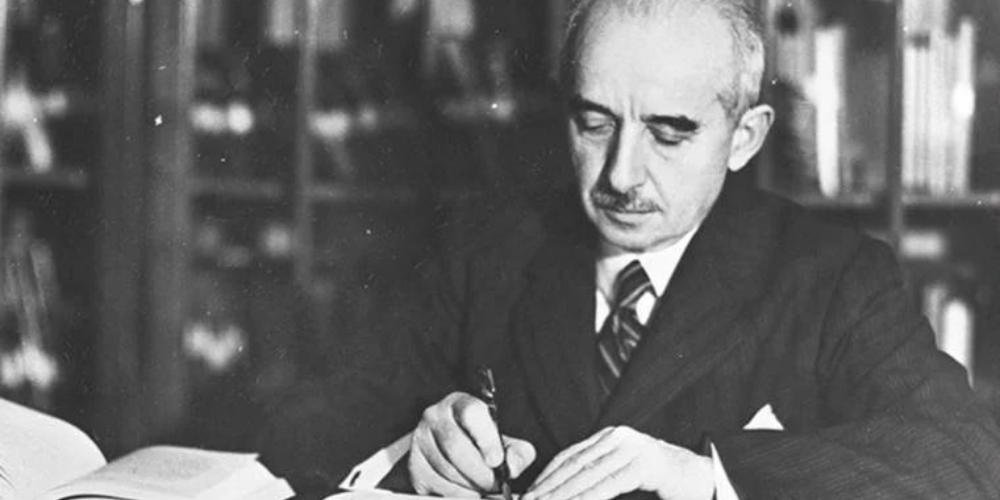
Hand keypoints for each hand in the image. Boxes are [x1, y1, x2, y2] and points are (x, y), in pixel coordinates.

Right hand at [409, 391, 536, 497]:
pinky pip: (435, 485)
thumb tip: (512, 467)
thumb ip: (517, 452)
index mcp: (460, 403)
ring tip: (482, 488)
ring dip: (469, 487)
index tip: (496, 460)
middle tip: (494, 484)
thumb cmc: (481, 443)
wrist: (451, 448)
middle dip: (480, 472)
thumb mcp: (504, 441)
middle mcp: (435, 416)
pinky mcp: (414, 465)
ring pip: (445, 470)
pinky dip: (455, 494)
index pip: (470, 413)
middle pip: (455, 447)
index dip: (486, 439)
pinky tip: (466, 491)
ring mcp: (420, 440)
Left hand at [523, 426, 712, 499]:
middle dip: (548, 488)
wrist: (708, 482)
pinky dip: (588, 497)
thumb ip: (599, 480)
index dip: (545, 478)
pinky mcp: (646, 463)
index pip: (569, 457)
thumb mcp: (624, 477)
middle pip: (574, 465)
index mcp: (610, 438)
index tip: (527, 494)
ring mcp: (633, 447)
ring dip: (562, 494)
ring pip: (588, 475)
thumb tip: (564, 493)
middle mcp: (619, 437)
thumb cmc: (665, 485)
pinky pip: (610, 484)